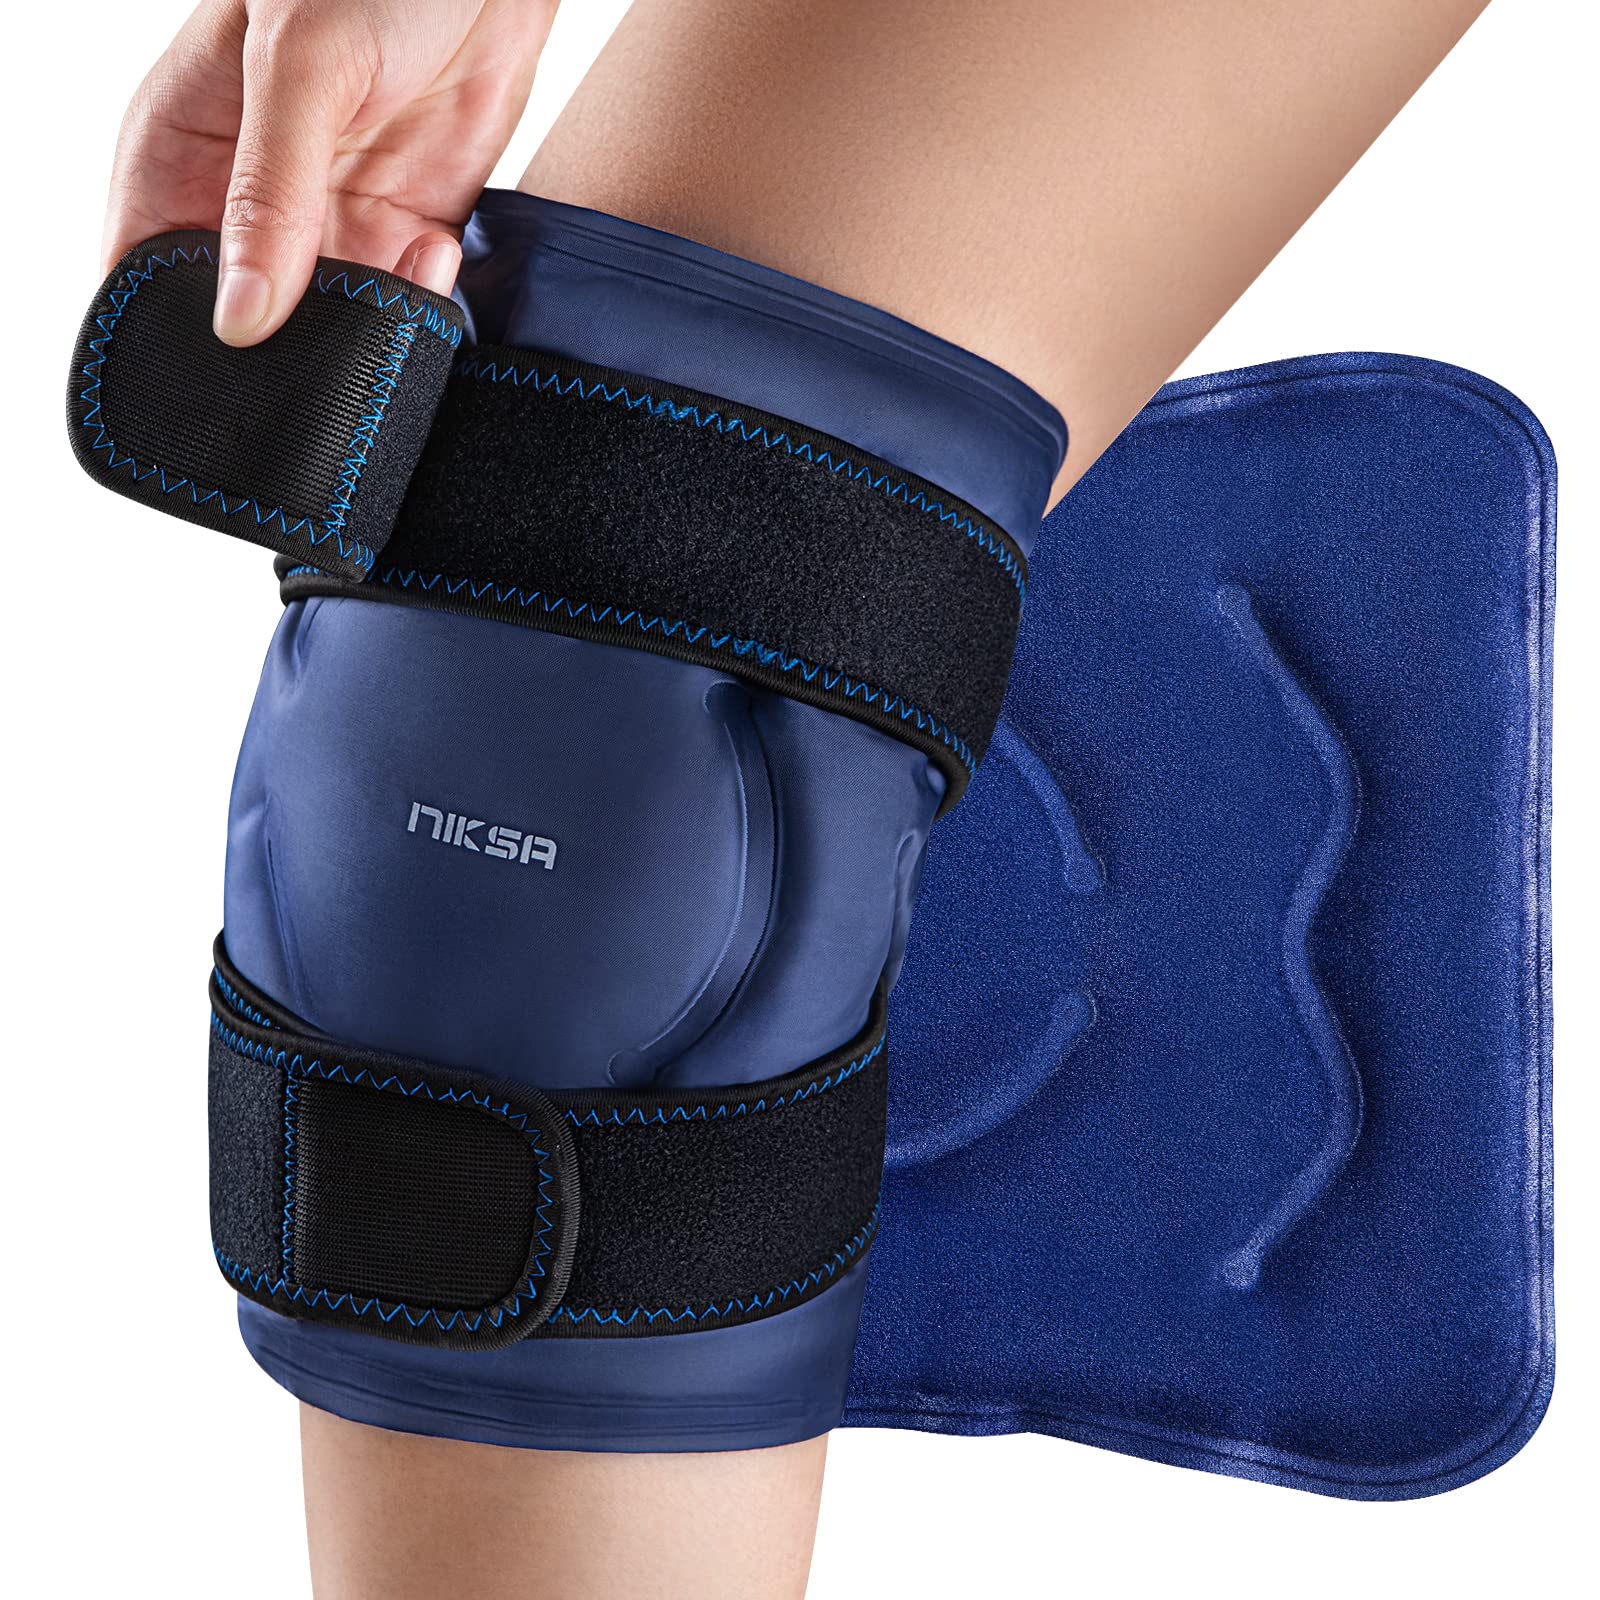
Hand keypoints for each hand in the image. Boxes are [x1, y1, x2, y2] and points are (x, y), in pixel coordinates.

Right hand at [103, 0, 557, 344]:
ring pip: (336, 321)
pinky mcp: (410, 223)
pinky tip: (436, 253)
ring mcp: (334, 215)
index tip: (218, 383)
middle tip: (323, 368)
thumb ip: (269, 195)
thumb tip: (240, 318)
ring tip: (392, 280)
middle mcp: (254, 199)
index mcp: (183, 152)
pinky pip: (408, 297)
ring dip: (368, 326)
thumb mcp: (301, 69)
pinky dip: (424, 298)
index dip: (169, 337)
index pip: (148, 273)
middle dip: (284, 349)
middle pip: (250, 317)